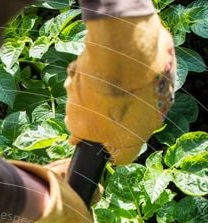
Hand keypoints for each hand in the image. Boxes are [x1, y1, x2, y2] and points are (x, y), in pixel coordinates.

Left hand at [65, 14, 175, 164]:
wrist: (124, 47)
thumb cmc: (99, 93)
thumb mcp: (78, 120)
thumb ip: (79, 133)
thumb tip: (76, 139)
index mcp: (133, 140)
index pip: (122, 156)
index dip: (105, 149)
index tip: (93, 138)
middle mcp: (153, 120)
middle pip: (123, 121)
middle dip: (100, 111)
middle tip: (81, 98)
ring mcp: (161, 93)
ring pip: (128, 93)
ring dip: (104, 86)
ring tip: (82, 74)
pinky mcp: (165, 67)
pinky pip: (138, 69)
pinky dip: (120, 64)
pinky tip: (97, 57)